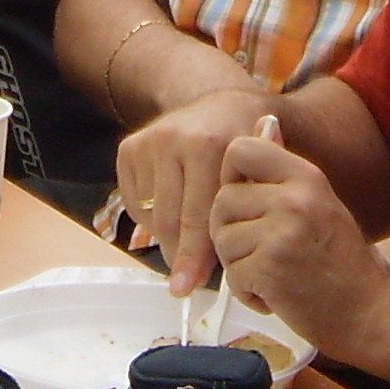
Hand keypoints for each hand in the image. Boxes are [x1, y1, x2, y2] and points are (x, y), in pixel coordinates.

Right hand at [116, 85, 281, 292]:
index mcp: (210, 145)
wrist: (219, 101)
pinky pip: (134, 205)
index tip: (187, 287)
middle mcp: (174, 139)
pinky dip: (152, 219)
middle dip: (179, 256)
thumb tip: (238, 271)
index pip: (198, 217)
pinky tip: (174, 208)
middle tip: (186, 281)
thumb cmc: (245, 147)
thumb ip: (251, 210)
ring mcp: (148, 142)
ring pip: (151, 217)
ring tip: (188, 240)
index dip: (195, 257)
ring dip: (167, 238)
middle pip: (170, 221)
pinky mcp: (129, 148)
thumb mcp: (260, 170)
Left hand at [209, 121, 389, 372]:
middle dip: (230, 232)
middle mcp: (293, 198)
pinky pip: (232, 277)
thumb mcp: (317, 201)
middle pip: (222, 201)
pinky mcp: (270, 269)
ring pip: (222, 241)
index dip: (231, 177)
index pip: (240, 149)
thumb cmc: (340, 260)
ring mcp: (281, 233)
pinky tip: (275, 295)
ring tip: (272, 274)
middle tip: (261, 253)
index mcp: (305, 176)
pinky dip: (248, 292)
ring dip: (239, 266)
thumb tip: (264, 120)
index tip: (244, 204)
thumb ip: (283, 168)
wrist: (370, 313)